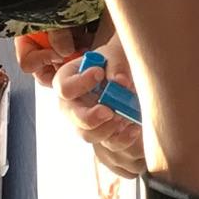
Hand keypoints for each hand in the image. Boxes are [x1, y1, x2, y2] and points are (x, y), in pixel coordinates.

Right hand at [58, 33, 145, 177]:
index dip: (80, 83)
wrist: (123, 74)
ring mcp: (84, 122)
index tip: (99, 73)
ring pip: (88, 135)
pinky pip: (108, 143)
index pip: (64, 87)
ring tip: (123, 117)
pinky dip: (122, 138)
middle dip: (91, 117)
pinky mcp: (102, 133)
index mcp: (67, 80)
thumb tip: (120, 82)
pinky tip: (134, 127)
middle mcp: (70, 105)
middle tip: (109, 111)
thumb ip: (116, 65)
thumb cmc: (112, 61)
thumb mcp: (114, 55)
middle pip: (73, 117)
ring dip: (107, 129)